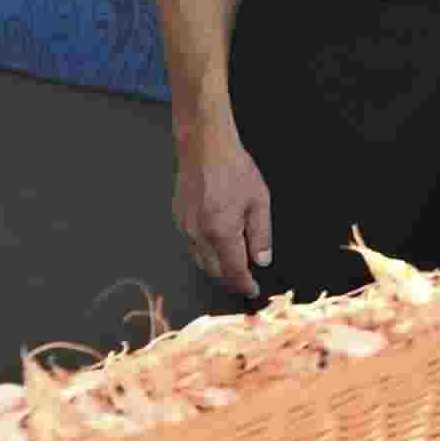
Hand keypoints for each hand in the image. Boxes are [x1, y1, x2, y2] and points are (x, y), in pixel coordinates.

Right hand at [174, 122, 271, 296]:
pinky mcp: (177, 220)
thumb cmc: (235, 170)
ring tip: (235, 265)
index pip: (233, 270)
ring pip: (200, 261)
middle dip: (231, 279)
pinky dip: (205, 253)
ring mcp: (184, 228)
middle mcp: (198, 235)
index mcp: (221, 232)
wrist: (204, 149)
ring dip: (217, 268)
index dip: (244, 284)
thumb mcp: (259, 201)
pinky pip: (191, 246)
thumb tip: (262, 260)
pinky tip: (217, 246)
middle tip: (246, 280)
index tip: (253, 292)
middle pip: (214, 271)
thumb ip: (261, 234)